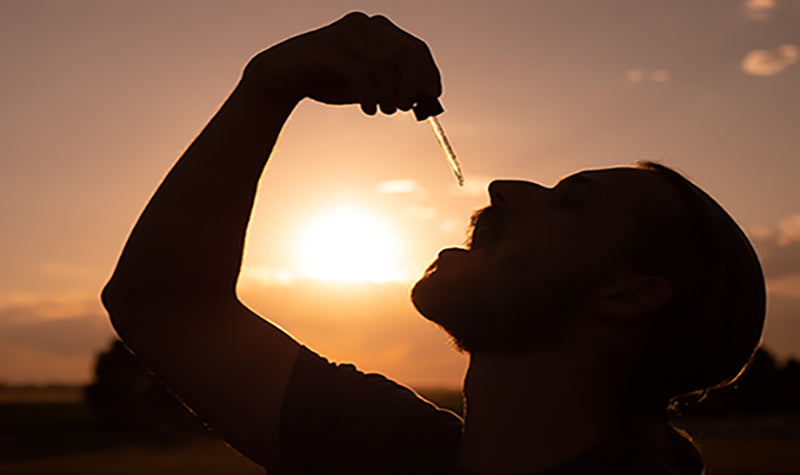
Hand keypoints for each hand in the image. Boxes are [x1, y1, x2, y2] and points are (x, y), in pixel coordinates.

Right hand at [243, 12, 440, 115]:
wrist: (282, 77)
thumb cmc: (328, 80)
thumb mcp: (367, 84)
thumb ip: (391, 86)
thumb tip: (421, 99)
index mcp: (376, 29)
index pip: (416, 46)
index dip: (429, 72)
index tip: (432, 97)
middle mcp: (364, 24)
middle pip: (405, 53)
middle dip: (411, 85)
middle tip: (405, 108)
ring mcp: (346, 33)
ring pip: (386, 63)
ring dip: (391, 92)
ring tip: (385, 110)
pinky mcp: (329, 47)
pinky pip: (362, 72)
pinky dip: (370, 95)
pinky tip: (367, 109)